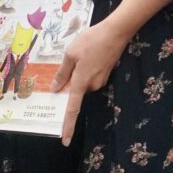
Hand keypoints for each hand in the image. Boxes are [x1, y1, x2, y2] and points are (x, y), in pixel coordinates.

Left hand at [51, 20, 127, 146]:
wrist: (117, 31)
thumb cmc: (91, 41)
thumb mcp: (71, 54)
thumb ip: (62, 73)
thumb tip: (55, 89)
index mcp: (81, 82)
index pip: (73, 109)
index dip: (68, 125)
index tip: (65, 141)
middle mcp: (92, 86)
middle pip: (76, 90)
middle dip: (71, 80)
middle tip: (73, 59)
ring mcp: (101, 81)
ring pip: (83, 82)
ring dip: (79, 71)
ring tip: (83, 52)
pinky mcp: (106, 74)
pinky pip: (90, 76)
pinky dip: (86, 68)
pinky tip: (89, 53)